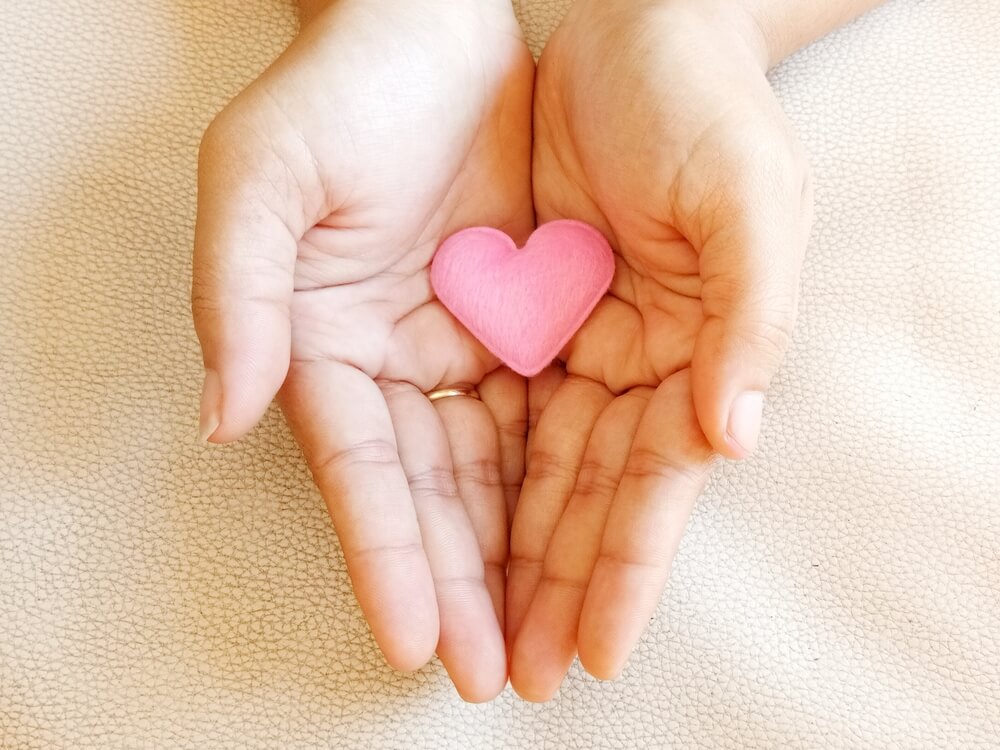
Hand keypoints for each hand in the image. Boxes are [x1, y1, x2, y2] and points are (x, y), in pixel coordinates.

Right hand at [191, 0, 533, 701]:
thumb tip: (225, 414)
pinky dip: (568, 483)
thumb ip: (238, 292)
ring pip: (500, 474)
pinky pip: (554, 416)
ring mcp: (466, 348)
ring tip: (553, 644)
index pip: (360, 471)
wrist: (435, 24)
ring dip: (522, 560)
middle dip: (463, 587)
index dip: (386, 555)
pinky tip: (588, 548)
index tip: (416, 639)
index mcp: (322, 342)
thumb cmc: (340, 91)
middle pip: (435, 495)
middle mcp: (395, 363)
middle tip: (499, 675)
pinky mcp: (530, 324)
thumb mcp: (262, 173)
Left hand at [507, 0, 812, 699]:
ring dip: (508, 553)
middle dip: (556, 585)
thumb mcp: (749, 195)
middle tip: (522, 675)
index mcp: (699, 348)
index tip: (597, 651)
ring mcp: (571, 342)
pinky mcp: (516, 314)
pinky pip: (486, 405)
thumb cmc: (704, 104)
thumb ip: (752, 313)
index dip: (627, 568)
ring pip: (532, 467)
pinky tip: (451, 537)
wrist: (631, 26)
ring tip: (481, 637)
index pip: (656, 481)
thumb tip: (733, 437)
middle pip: (587, 494)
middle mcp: (634, 361)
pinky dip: (470, 473)